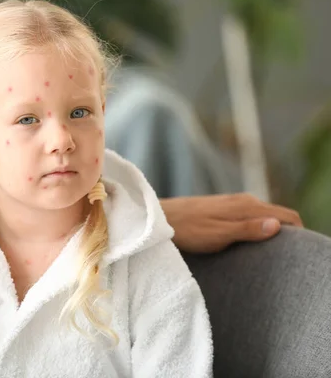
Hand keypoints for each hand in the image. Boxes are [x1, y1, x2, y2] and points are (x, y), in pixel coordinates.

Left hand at [160, 193, 302, 253]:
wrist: (159, 218)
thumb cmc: (187, 230)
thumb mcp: (218, 235)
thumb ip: (247, 229)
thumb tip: (277, 226)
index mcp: (247, 206)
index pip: (287, 216)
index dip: (298, 234)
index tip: (298, 254)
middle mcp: (244, 200)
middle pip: (278, 215)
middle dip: (287, 234)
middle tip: (284, 257)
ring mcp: (233, 202)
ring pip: (263, 216)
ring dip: (270, 231)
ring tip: (269, 252)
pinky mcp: (222, 208)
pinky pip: (249, 217)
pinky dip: (256, 228)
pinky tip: (248, 242)